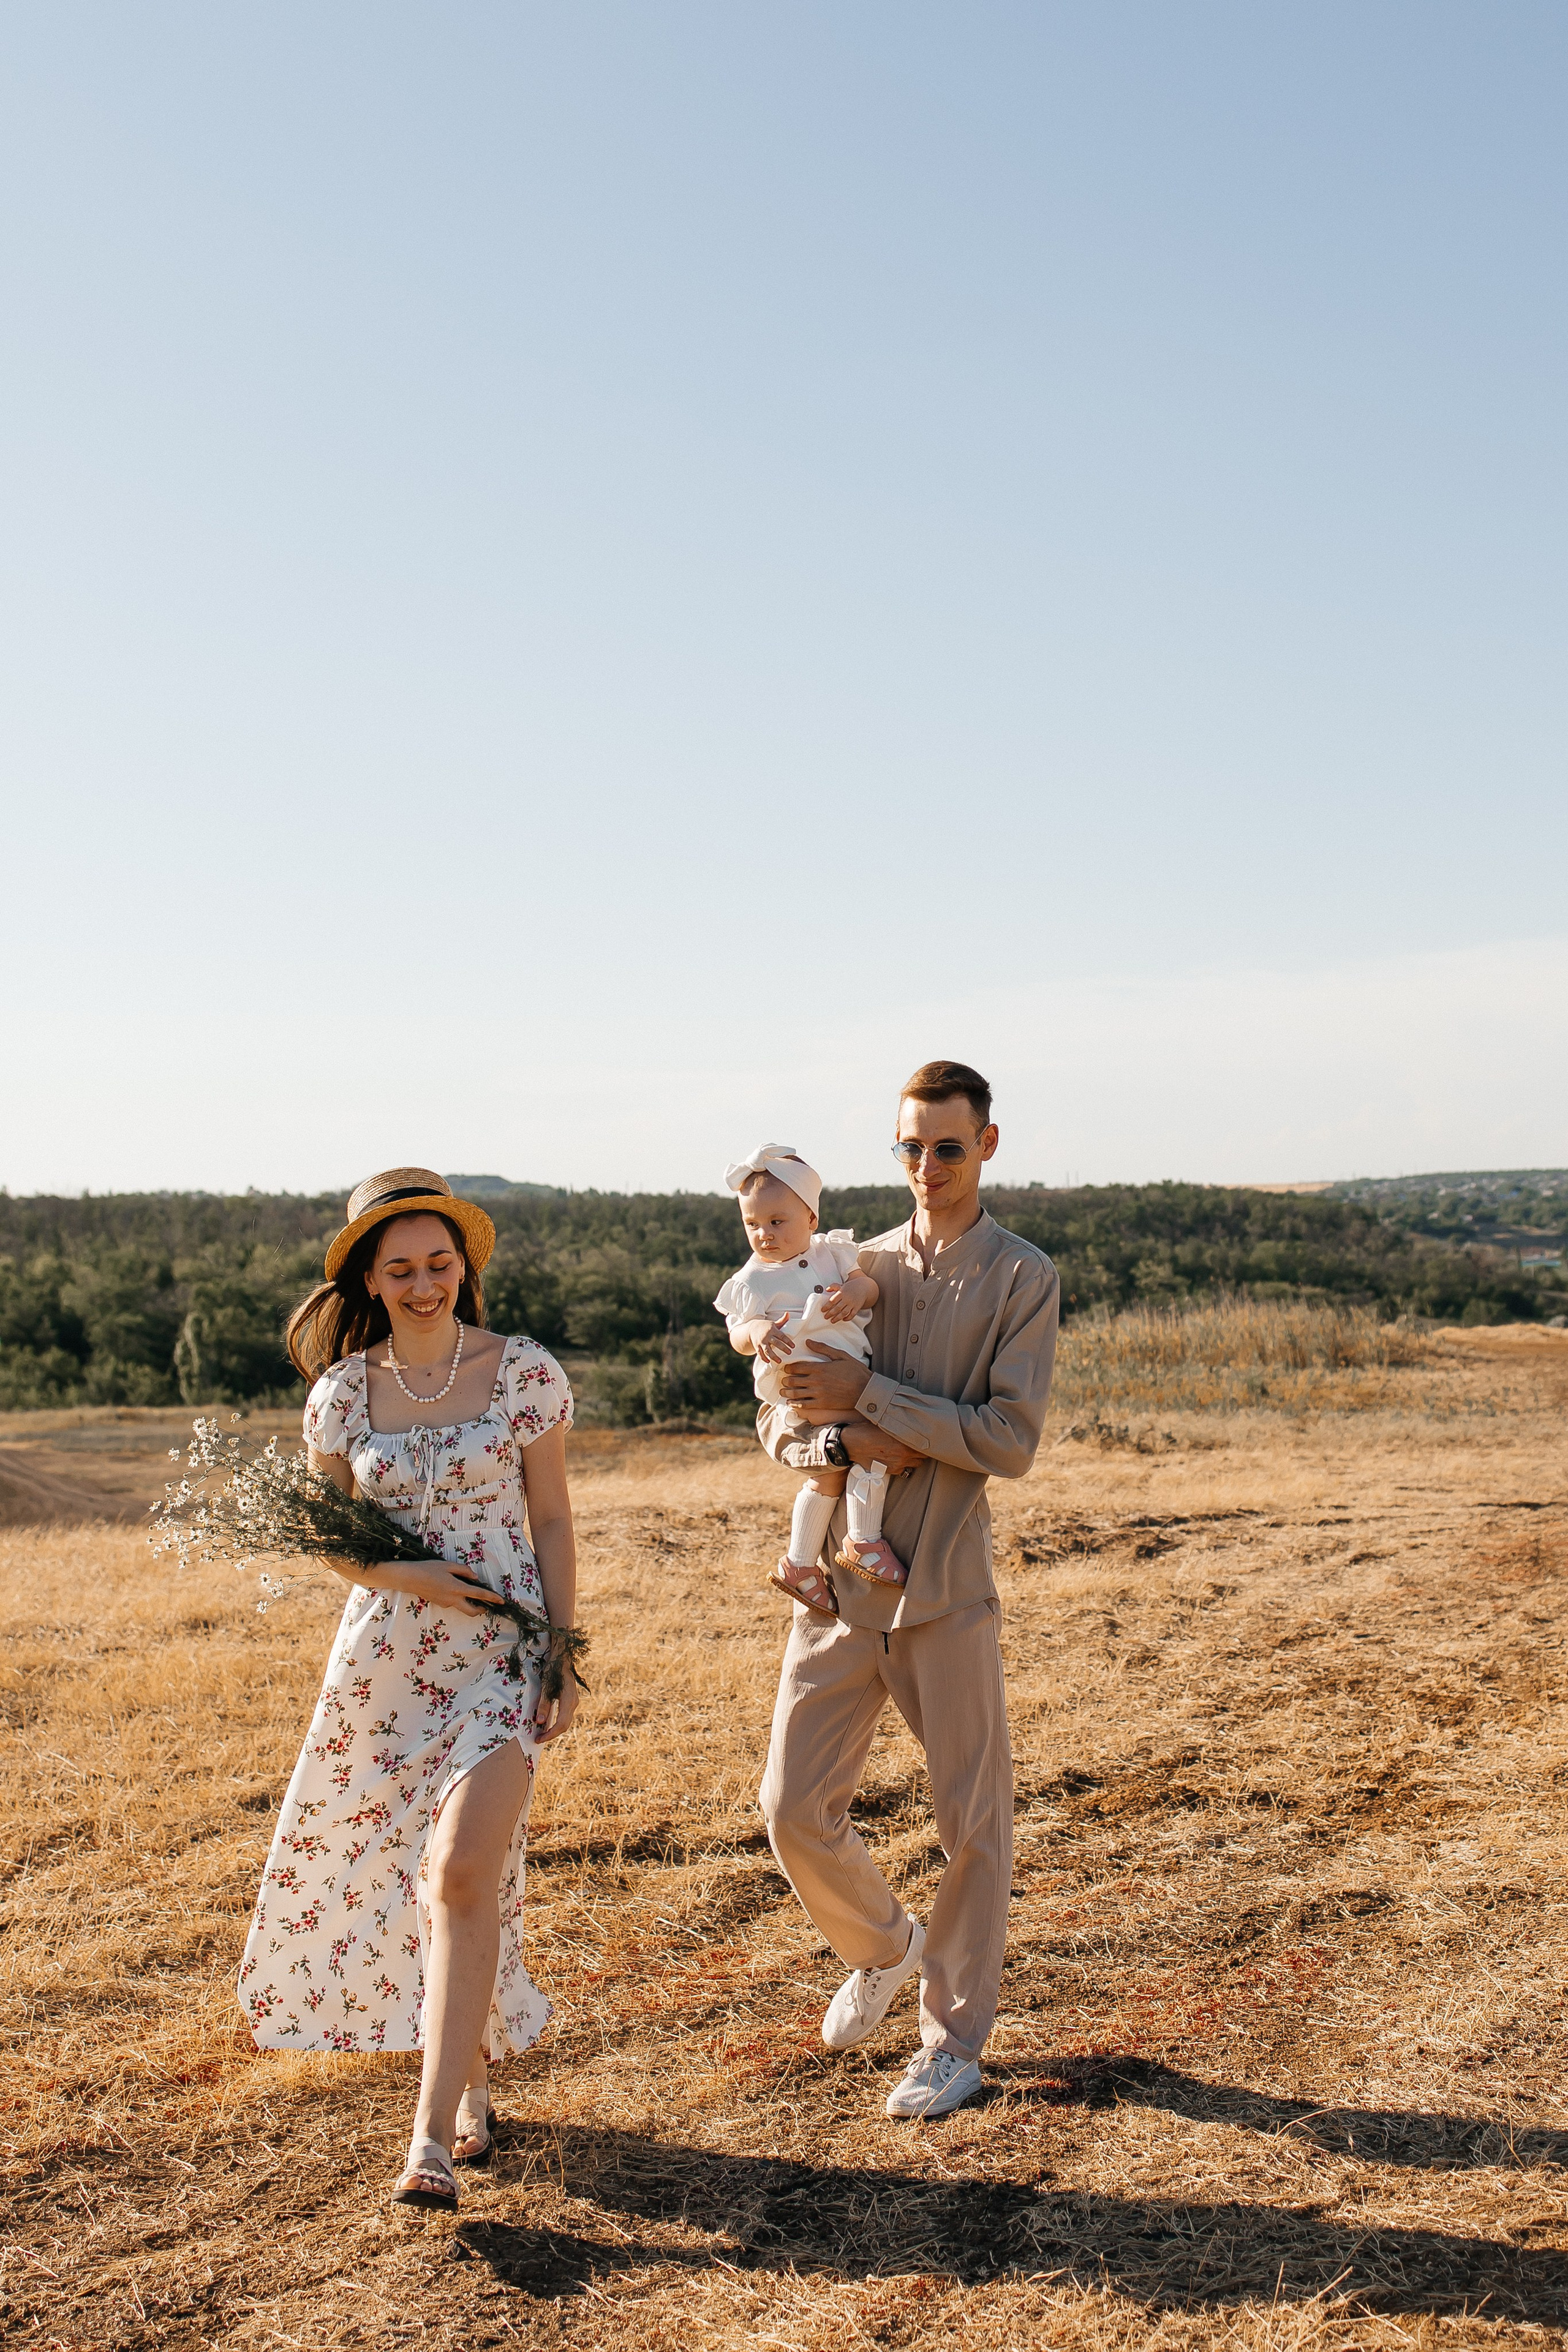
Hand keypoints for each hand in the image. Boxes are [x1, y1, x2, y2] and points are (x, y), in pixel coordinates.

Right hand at [368, 1560, 503, 1616]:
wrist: (410, 1578)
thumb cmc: (429, 1569)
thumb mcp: (448, 1565)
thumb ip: (464, 1571)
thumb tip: (475, 1577)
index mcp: (457, 1588)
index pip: (479, 1595)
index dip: (492, 1598)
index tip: (501, 1601)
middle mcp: (453, 1599)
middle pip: (471, 1611)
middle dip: (481, 1610)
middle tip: (487, 1605)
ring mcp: (446, 1604)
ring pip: (462, 1607)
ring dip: (469, 1603)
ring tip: (470, 1592)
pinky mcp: (440, 1604)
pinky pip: (453, 1603)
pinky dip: (458, 1599)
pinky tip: (453, 1588)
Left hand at [534, 1660, 579, 1742]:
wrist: (562, 1659)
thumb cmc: (553, 1671)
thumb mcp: (546, 1687)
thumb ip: (544, 1704)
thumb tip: (540, 1722)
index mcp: (569, 1701)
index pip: (561, 1724)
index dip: (550, 1734)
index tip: (539, 1739)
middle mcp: (573, 1703)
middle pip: (564, 1725)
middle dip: (552, 1734)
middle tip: (538, 1739)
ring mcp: (573, 1702)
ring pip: (565, 1722)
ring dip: (554, 1729)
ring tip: (542, 1733)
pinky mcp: (570, 1700)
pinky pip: (565, 1716)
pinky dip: (557, 1722)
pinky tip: (548, 1723)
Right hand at [754, 1314, 795, 1364]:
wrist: (752, 1328)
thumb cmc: (766, 1326)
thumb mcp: (774, 1323)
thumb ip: (782, 1320)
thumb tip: (788, 1313)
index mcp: (772, 1329)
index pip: (781, 1336)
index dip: (788, 1341)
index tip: (793, 1346)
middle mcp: (767, 1336)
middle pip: (776, 1343)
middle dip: (783, 1348)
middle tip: (790, 1352)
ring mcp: (761, 1342)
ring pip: (767, 1350)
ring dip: (773, 1356)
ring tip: (780, 1361)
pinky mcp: (756, 1346)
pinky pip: (760, 1353)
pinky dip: (764, 1358)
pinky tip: (768, 1362)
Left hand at [776, 1344, 869, 1416]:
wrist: (866, 1390)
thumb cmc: (855, 1371)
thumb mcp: (840, 1355)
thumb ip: (823, 1348)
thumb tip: (808, 1342)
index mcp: (819, 1368)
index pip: (797, 1367)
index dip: (788, 1368)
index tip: (786, 1369)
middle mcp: (816, 1381)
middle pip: (793, 1381)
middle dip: (785, 1380)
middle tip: (783, 1380)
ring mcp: (818, 1394)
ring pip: (796, 1394)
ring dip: (787, 1393)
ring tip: (783, 1392)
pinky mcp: (822, 1404)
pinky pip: (804, 1405)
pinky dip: (795, 1404)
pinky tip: (791, 1403)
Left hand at [819, 1283, 862, 1323]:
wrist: (863, 1287)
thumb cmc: (851, 1286)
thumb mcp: (841, 1285)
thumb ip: (833, 1286)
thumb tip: (827, 1289)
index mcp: (841, 1293)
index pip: (832, 1301)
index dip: (826, 1306)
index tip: (822, 1310)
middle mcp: (847, 1299)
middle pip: (837, 1308)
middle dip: (830, 1314)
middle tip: (826, 1317)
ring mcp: (852, 1304)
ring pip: (844, 1313)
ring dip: (837, 1318)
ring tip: (832, 1321)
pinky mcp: (857, 1307)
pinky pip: (852, 1315)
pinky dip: (847, 1318)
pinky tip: (843, 1319)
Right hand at [841, 1418, 925, 1475]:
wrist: (851, 1444)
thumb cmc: (867, 1430)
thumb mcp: (886, 1424)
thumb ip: (901, 1426)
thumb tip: (913, 1422)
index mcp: (904, 1441)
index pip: (926, 1445)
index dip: (927, 1441)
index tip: (925, 1438)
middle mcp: (904, 1454)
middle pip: (923, 1456)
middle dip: (921, 1450)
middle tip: (916, 1444)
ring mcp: (898, 1464)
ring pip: (916, 1464)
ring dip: (914, 1458)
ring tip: (908, 1452)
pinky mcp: (891, 1471)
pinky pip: (905, 1470)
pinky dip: (905, 1465)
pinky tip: (899, 1458)